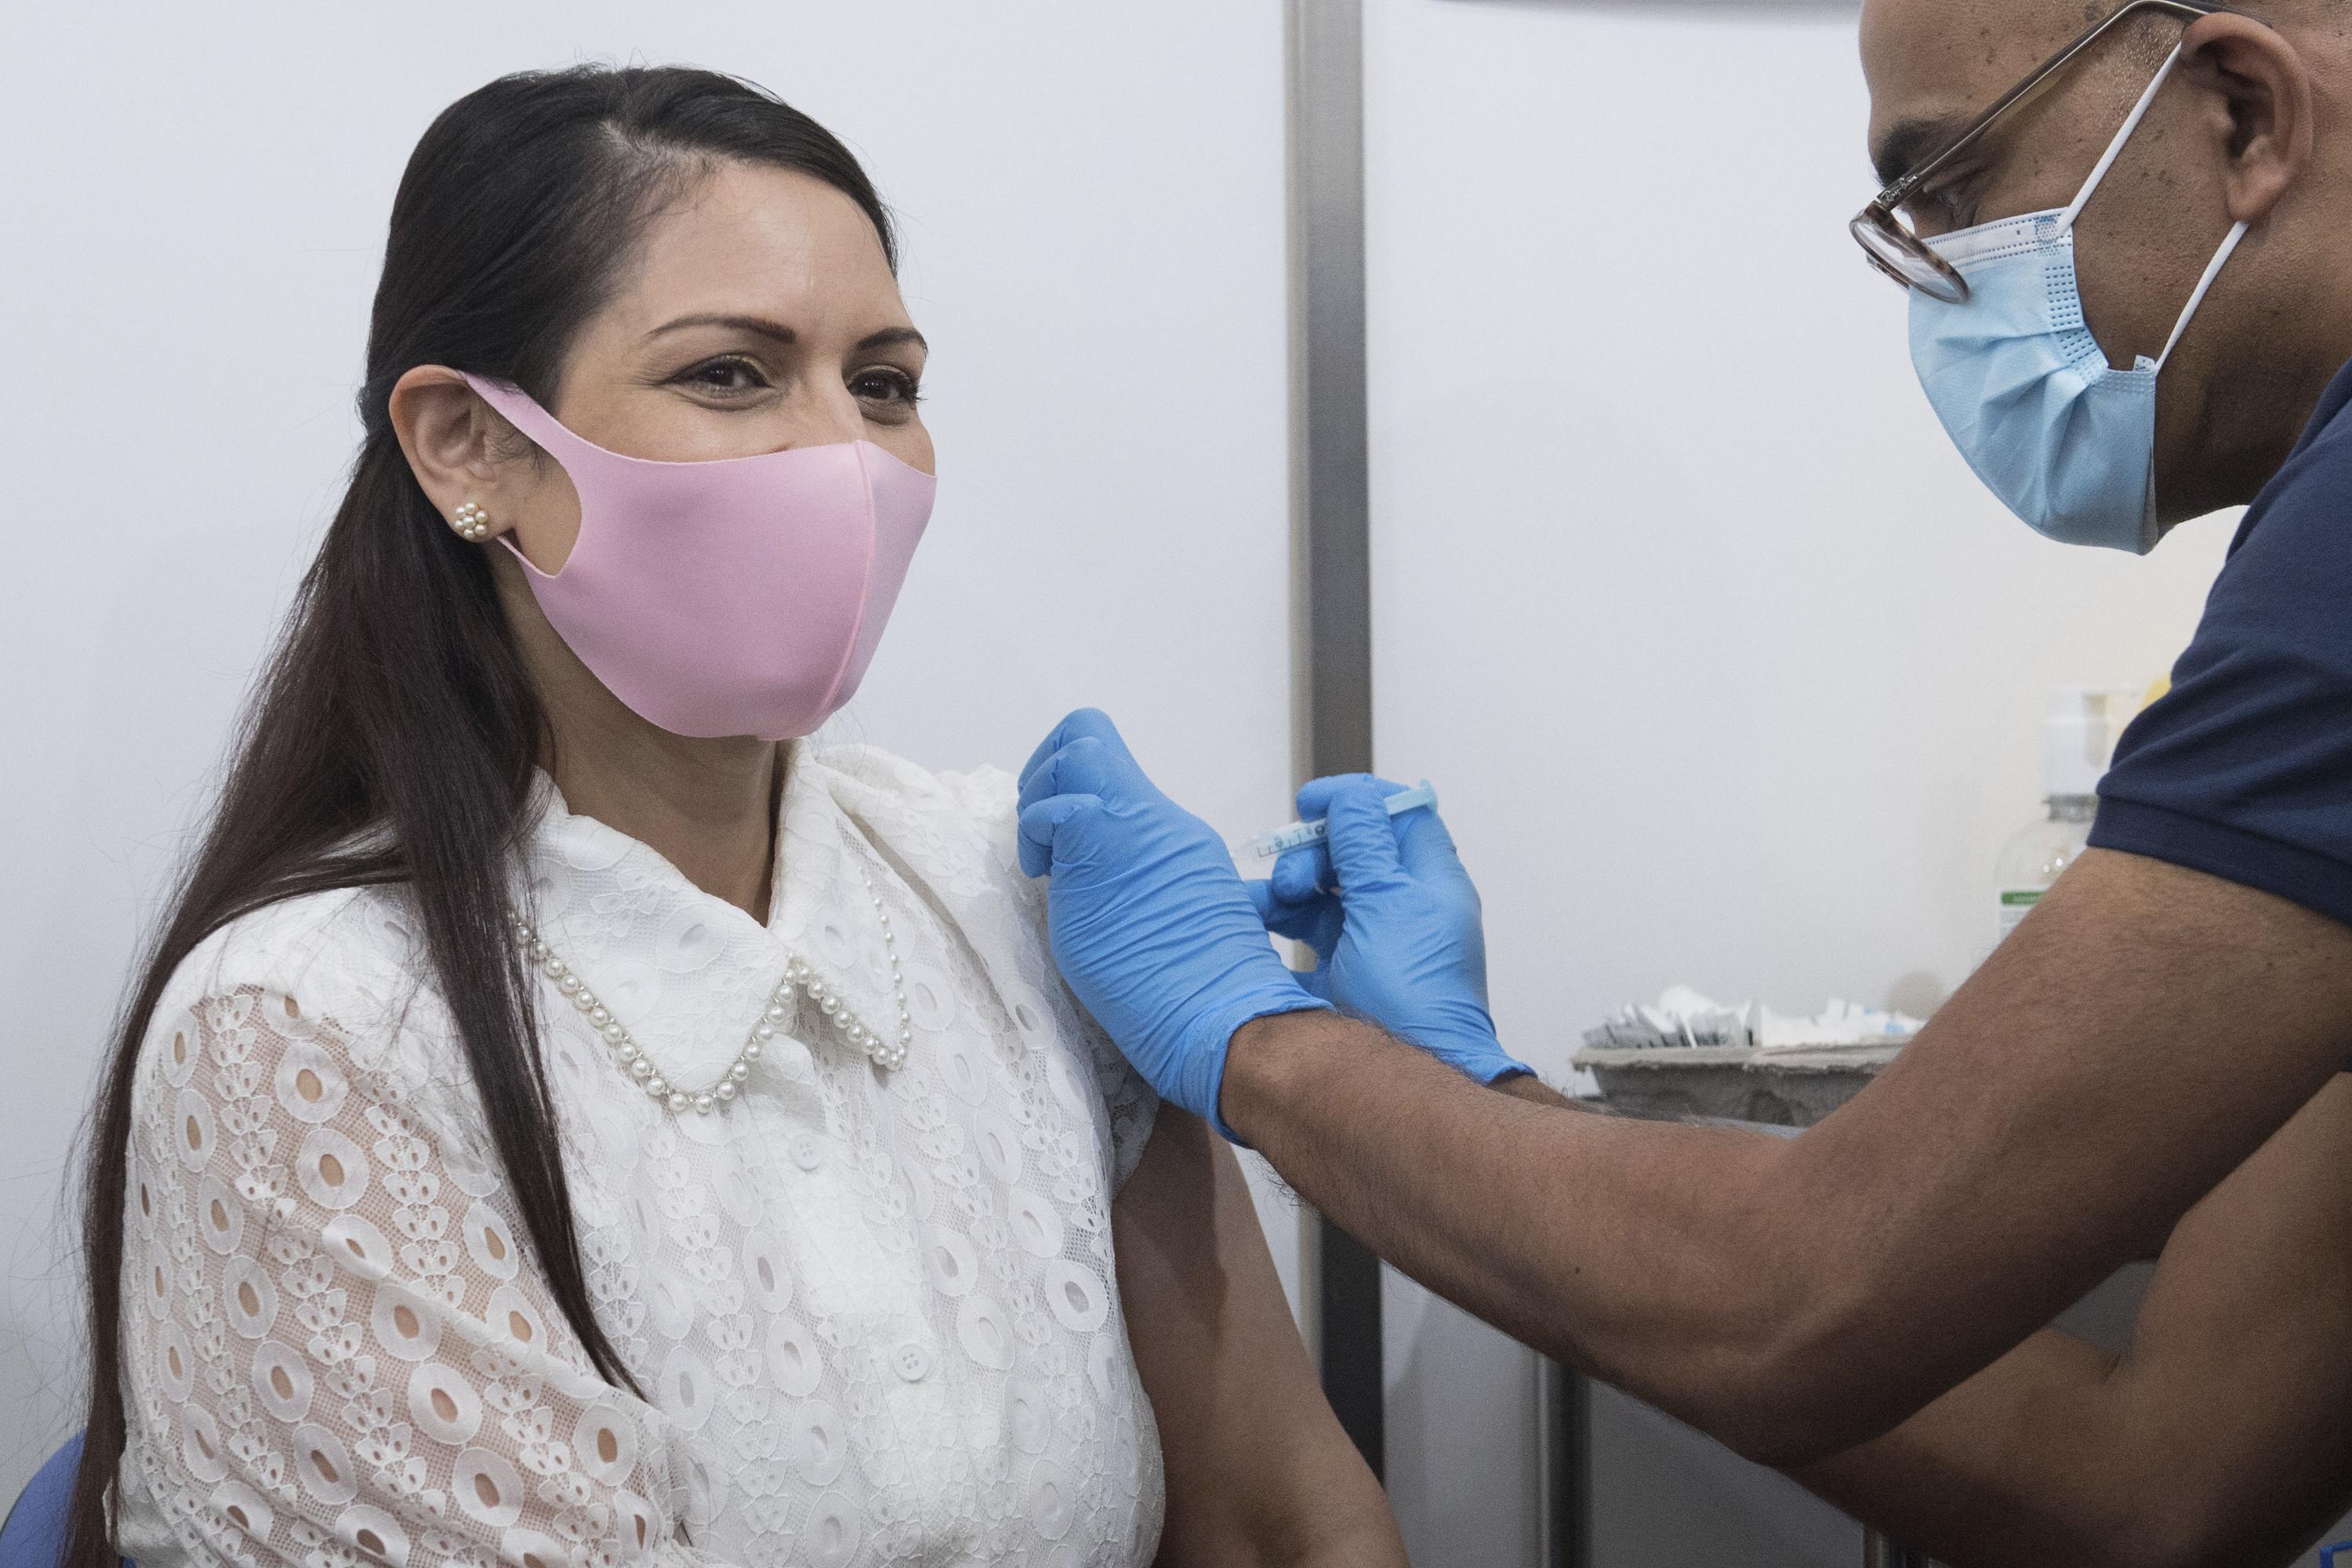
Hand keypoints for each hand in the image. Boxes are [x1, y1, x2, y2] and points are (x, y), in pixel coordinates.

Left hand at [1018, 710, 1331, 1138]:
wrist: (1223, 1017)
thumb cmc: (1199, 994)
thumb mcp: (1175, 919)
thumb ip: (1139, 881)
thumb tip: (1097, 876)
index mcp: (1175, 833)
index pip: (1110, 757)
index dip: (1069, 776)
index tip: (1060, 835)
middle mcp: (1158, 818)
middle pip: (1086, 735)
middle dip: (1045, 774)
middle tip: (1045, 843)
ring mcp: (1132, 827)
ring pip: (1071, 754)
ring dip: (1040, 800)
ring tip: (1046, 864)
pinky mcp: (1103, 849)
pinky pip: (1052, 809)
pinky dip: (1035, 832)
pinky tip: (1042, 876)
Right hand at [1247, 775, 1530, 1084]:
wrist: (1395, 1086)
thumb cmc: (1410, 1000)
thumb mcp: (1387, 904)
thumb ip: (1365, 845)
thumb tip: (1351, 800)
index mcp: (1429, 886)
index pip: (1401, 817)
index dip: (1357, 800)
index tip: (1313, 803)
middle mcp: (1403, 912)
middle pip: (1352, 852)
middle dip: (1311, 853)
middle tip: (1291, 877)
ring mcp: (1370, 945)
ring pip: (1322, 893)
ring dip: (1287, 889)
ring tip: (1266, 905)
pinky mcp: (1339, 977)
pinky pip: (1300, 935)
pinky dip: (1273, 924)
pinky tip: (1251, 925)